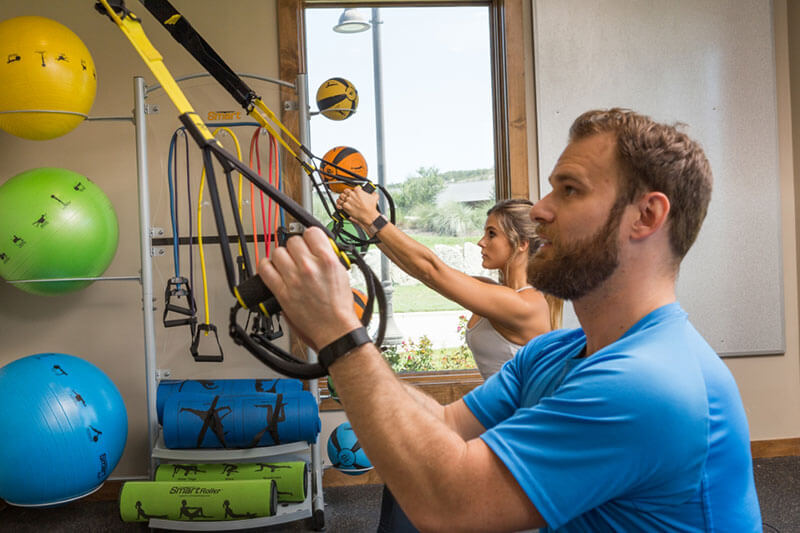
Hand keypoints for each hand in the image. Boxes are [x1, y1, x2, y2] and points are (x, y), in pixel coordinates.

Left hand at [257, 227, 362, 350]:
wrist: (334, 329)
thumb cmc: (340, 306)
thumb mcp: (342, 273)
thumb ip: (328, 257)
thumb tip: (317, 246)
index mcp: (327, 260)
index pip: (311, 232)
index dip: (310, 237)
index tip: (309, 242)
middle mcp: (309, 267)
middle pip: (293, 241)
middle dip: (297, 248)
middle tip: (300, 257)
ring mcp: (293, 279)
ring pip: (278, 252)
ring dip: (282, 257)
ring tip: (287, 265)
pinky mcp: (282, 291)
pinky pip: (265, 269)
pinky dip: (266, 266)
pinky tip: (273, 269)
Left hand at [336, 187, 380, 226]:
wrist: (368, 216)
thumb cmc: (371, 208)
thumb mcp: (375, 198)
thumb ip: (374, 194)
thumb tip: (373, 193)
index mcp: (358, 191)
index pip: (354, 188)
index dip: (354, 190)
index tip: (355, 193)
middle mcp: (352, 195)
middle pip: (346, 191)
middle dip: (346, 193)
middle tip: (348, 196)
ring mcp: (348, 200)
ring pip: (341, 196)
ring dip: (342, 197)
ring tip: (343, 199)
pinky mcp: (345, 206)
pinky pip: (339, 203)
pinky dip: (339, 203)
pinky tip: (340, 204)